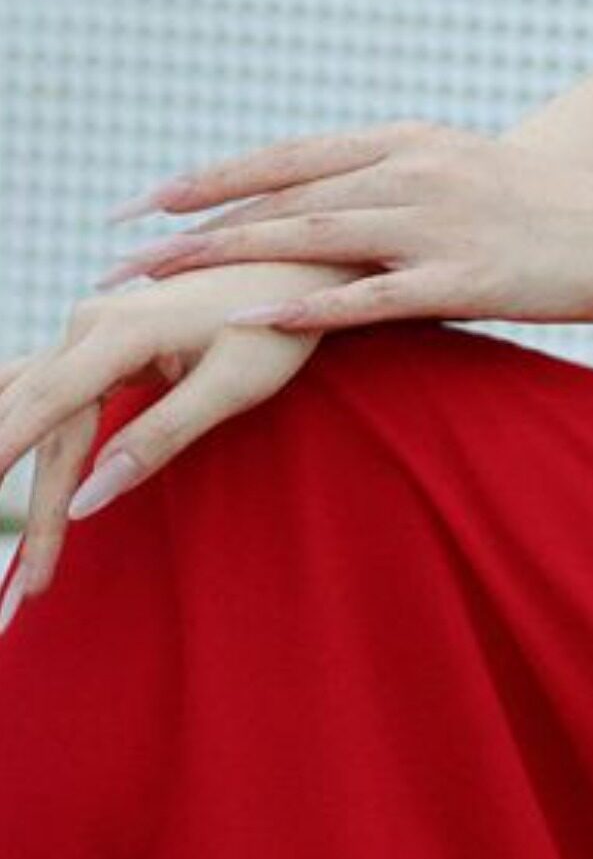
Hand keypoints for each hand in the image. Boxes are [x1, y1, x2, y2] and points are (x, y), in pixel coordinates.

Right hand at [0, 262, 326, 627]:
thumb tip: (89, 499)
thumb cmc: (273, 328)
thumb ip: (159, 439)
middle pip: (39, 425)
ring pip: (34, 414)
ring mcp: (86, 329)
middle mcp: (87, 323)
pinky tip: (5, 466)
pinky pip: (41, 396)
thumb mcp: (231, 387)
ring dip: (14, 472)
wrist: (297, 268)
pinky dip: (19, 434)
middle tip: (24, 590)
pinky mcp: (95, 344)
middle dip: (29, 507)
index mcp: (117, 330)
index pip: (46, 410)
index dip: (9, 465)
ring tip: (23, 559)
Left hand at [89, 119, 592, 335]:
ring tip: (162, 286)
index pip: (289, 155)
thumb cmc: (555, 213)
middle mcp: (415, 169)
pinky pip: (368, 294)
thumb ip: (401, 182)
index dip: (214, 176)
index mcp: (412, 141)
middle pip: (281, 192)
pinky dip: (304, 306)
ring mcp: (438, 222)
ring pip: (308, 236)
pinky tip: (251, 320)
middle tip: (125, 247)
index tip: (150, 199)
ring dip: (226, 260)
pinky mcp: (464, 276)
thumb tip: (340, 203)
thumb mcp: (469, 174)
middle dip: (195, 222)